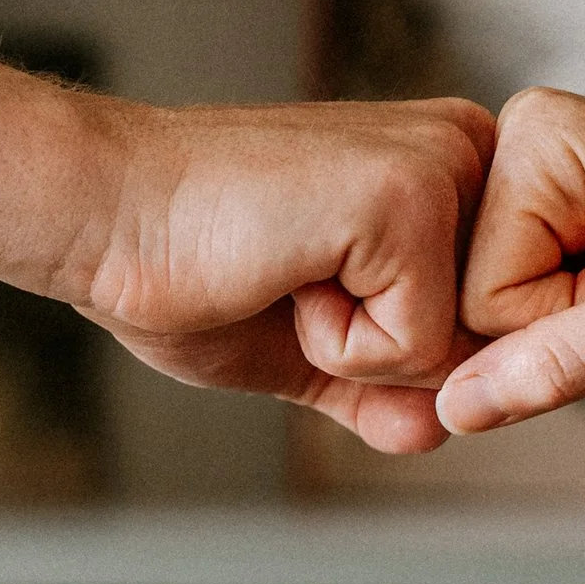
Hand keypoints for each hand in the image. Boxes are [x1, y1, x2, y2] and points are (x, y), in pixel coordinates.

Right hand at [0, 49, 494, 453]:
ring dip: (351, 348)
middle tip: (289, 277)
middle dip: (374, 351)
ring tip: (287, 271)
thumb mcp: (305, 344)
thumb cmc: (186, 260)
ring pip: (453, 352)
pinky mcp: (410, 198)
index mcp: (450, 168)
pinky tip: (284, 270)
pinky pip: (413, 350)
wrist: (102, 212)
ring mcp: (443, 167)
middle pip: (479, 345)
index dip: (386, 350)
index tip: (303, 280)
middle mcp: (465, 151)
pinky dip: (333, 344)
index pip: (482, 327)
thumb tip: (440, 432)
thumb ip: (380, 389)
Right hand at [439, 90, 584, 435]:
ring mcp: (547, 169)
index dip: (560, 324)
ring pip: (513, 302)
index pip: (477, 293)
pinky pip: (544, 289)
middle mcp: (528, 139)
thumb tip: (457, 408)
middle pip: (485, 294)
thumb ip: (560, 362)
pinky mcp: (569, 199)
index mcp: (538, 137)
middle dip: (569, 318)